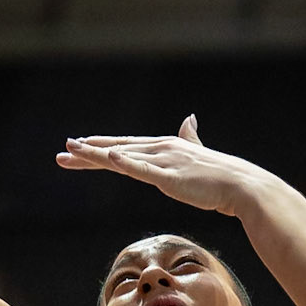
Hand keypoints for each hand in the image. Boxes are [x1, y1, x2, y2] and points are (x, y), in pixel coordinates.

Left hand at [58, 119, 266, 218]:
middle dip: (87, 151)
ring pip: (122, 158)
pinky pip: (143, 170)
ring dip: (94, 155)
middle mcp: (160, 149)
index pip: (125, 146)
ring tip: (71, 152)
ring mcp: (165, 161)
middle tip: (63, 150)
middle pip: (116, 150)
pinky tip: (108, 158)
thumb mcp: (199, 154)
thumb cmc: (221, 176)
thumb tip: (189, 119)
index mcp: (165, 146)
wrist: (242, 185)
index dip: (100, 146)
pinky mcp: (171, 177)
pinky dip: (125, 163)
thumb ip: (191, 138)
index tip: (78, 145)